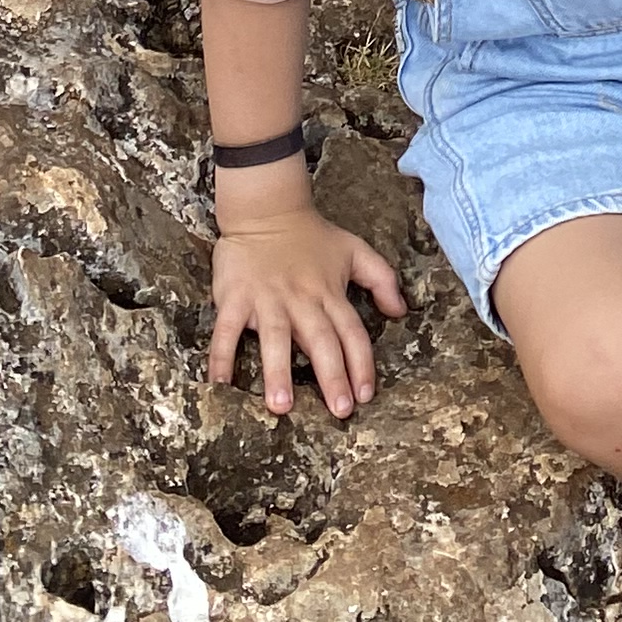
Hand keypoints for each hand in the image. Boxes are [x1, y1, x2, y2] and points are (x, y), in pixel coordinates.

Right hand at [210, 203, 404, 419]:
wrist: (267, 209)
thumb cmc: (313, 237)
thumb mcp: (355, 250)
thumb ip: (382, 279)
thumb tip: (401, 312)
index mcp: (330, 293)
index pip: (352, 333)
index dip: (361, 364)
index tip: (365, 396)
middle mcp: (302, 299)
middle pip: (321, 341)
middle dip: (331, 377)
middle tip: (339, 412)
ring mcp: (267, 299)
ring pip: (275, 338)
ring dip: (278, 372)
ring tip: (282, 406)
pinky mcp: (235, 297)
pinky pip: (226, 331)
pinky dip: (222, 357)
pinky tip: (220, 386)